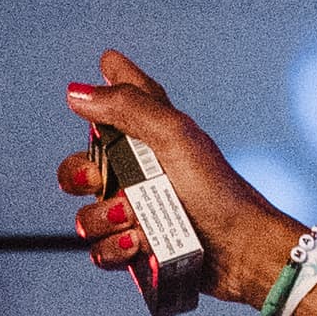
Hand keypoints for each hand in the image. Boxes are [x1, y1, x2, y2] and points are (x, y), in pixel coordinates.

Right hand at [59, 49, 293, 309]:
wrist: (239, 250)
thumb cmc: (217, 190)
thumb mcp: (173, 136)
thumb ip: (126, 107)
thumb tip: (77, 93)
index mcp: (151, 135)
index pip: (124, 97)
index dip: (107, 87)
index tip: (104, 65)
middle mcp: (140, 172)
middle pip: (82, 166)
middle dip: (80, 175)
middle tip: (98, 179)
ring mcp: (137, 212)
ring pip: (88, 214)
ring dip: (105, 218)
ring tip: (135, 220)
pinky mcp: (136, 248)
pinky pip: (101, 250)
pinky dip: (115, 248)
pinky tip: (139, 244)